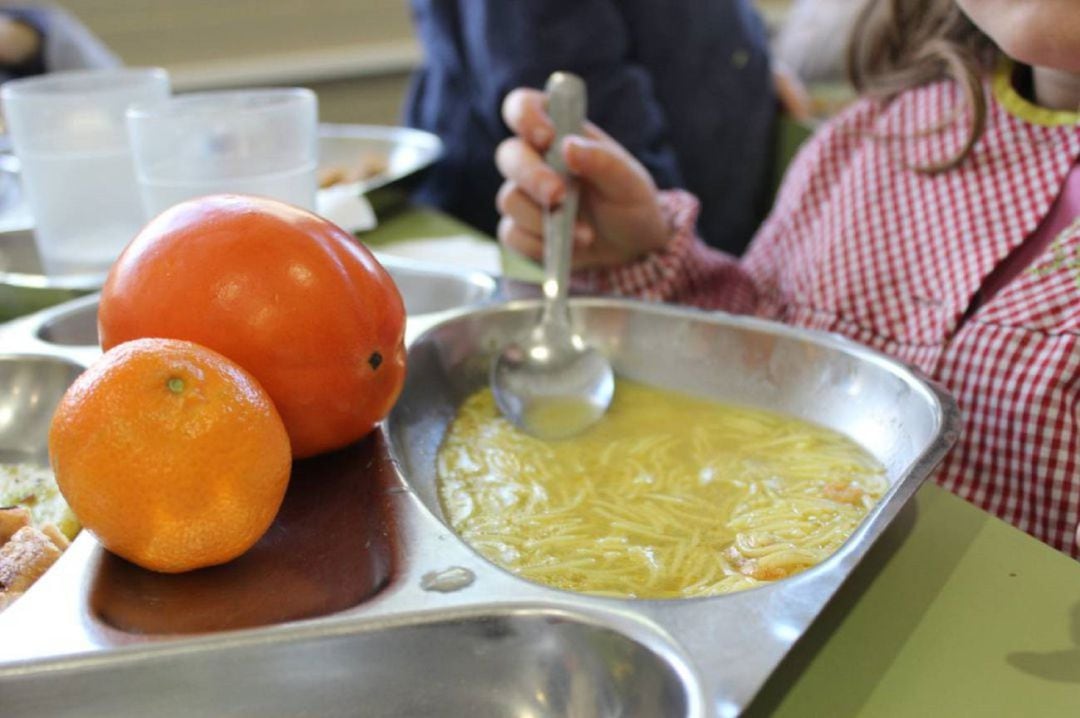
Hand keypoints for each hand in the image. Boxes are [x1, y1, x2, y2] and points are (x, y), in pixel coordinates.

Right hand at [495, 88, 668, 269]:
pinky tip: (568, 249)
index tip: (546, 137)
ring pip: (509, 199)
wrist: (631, 250)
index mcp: (559, 134)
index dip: (525, 115)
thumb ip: (603, 161)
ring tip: (585, 234)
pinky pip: (512, 235)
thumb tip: (568, 146)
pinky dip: (539, 245)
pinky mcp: (520, 230)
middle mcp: (535, 160)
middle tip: (558, 196)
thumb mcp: (629, 182)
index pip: (523, 107)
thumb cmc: (630, 205)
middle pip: (508, 155)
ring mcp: (524, 196)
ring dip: (544, 220)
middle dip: (532, 177)